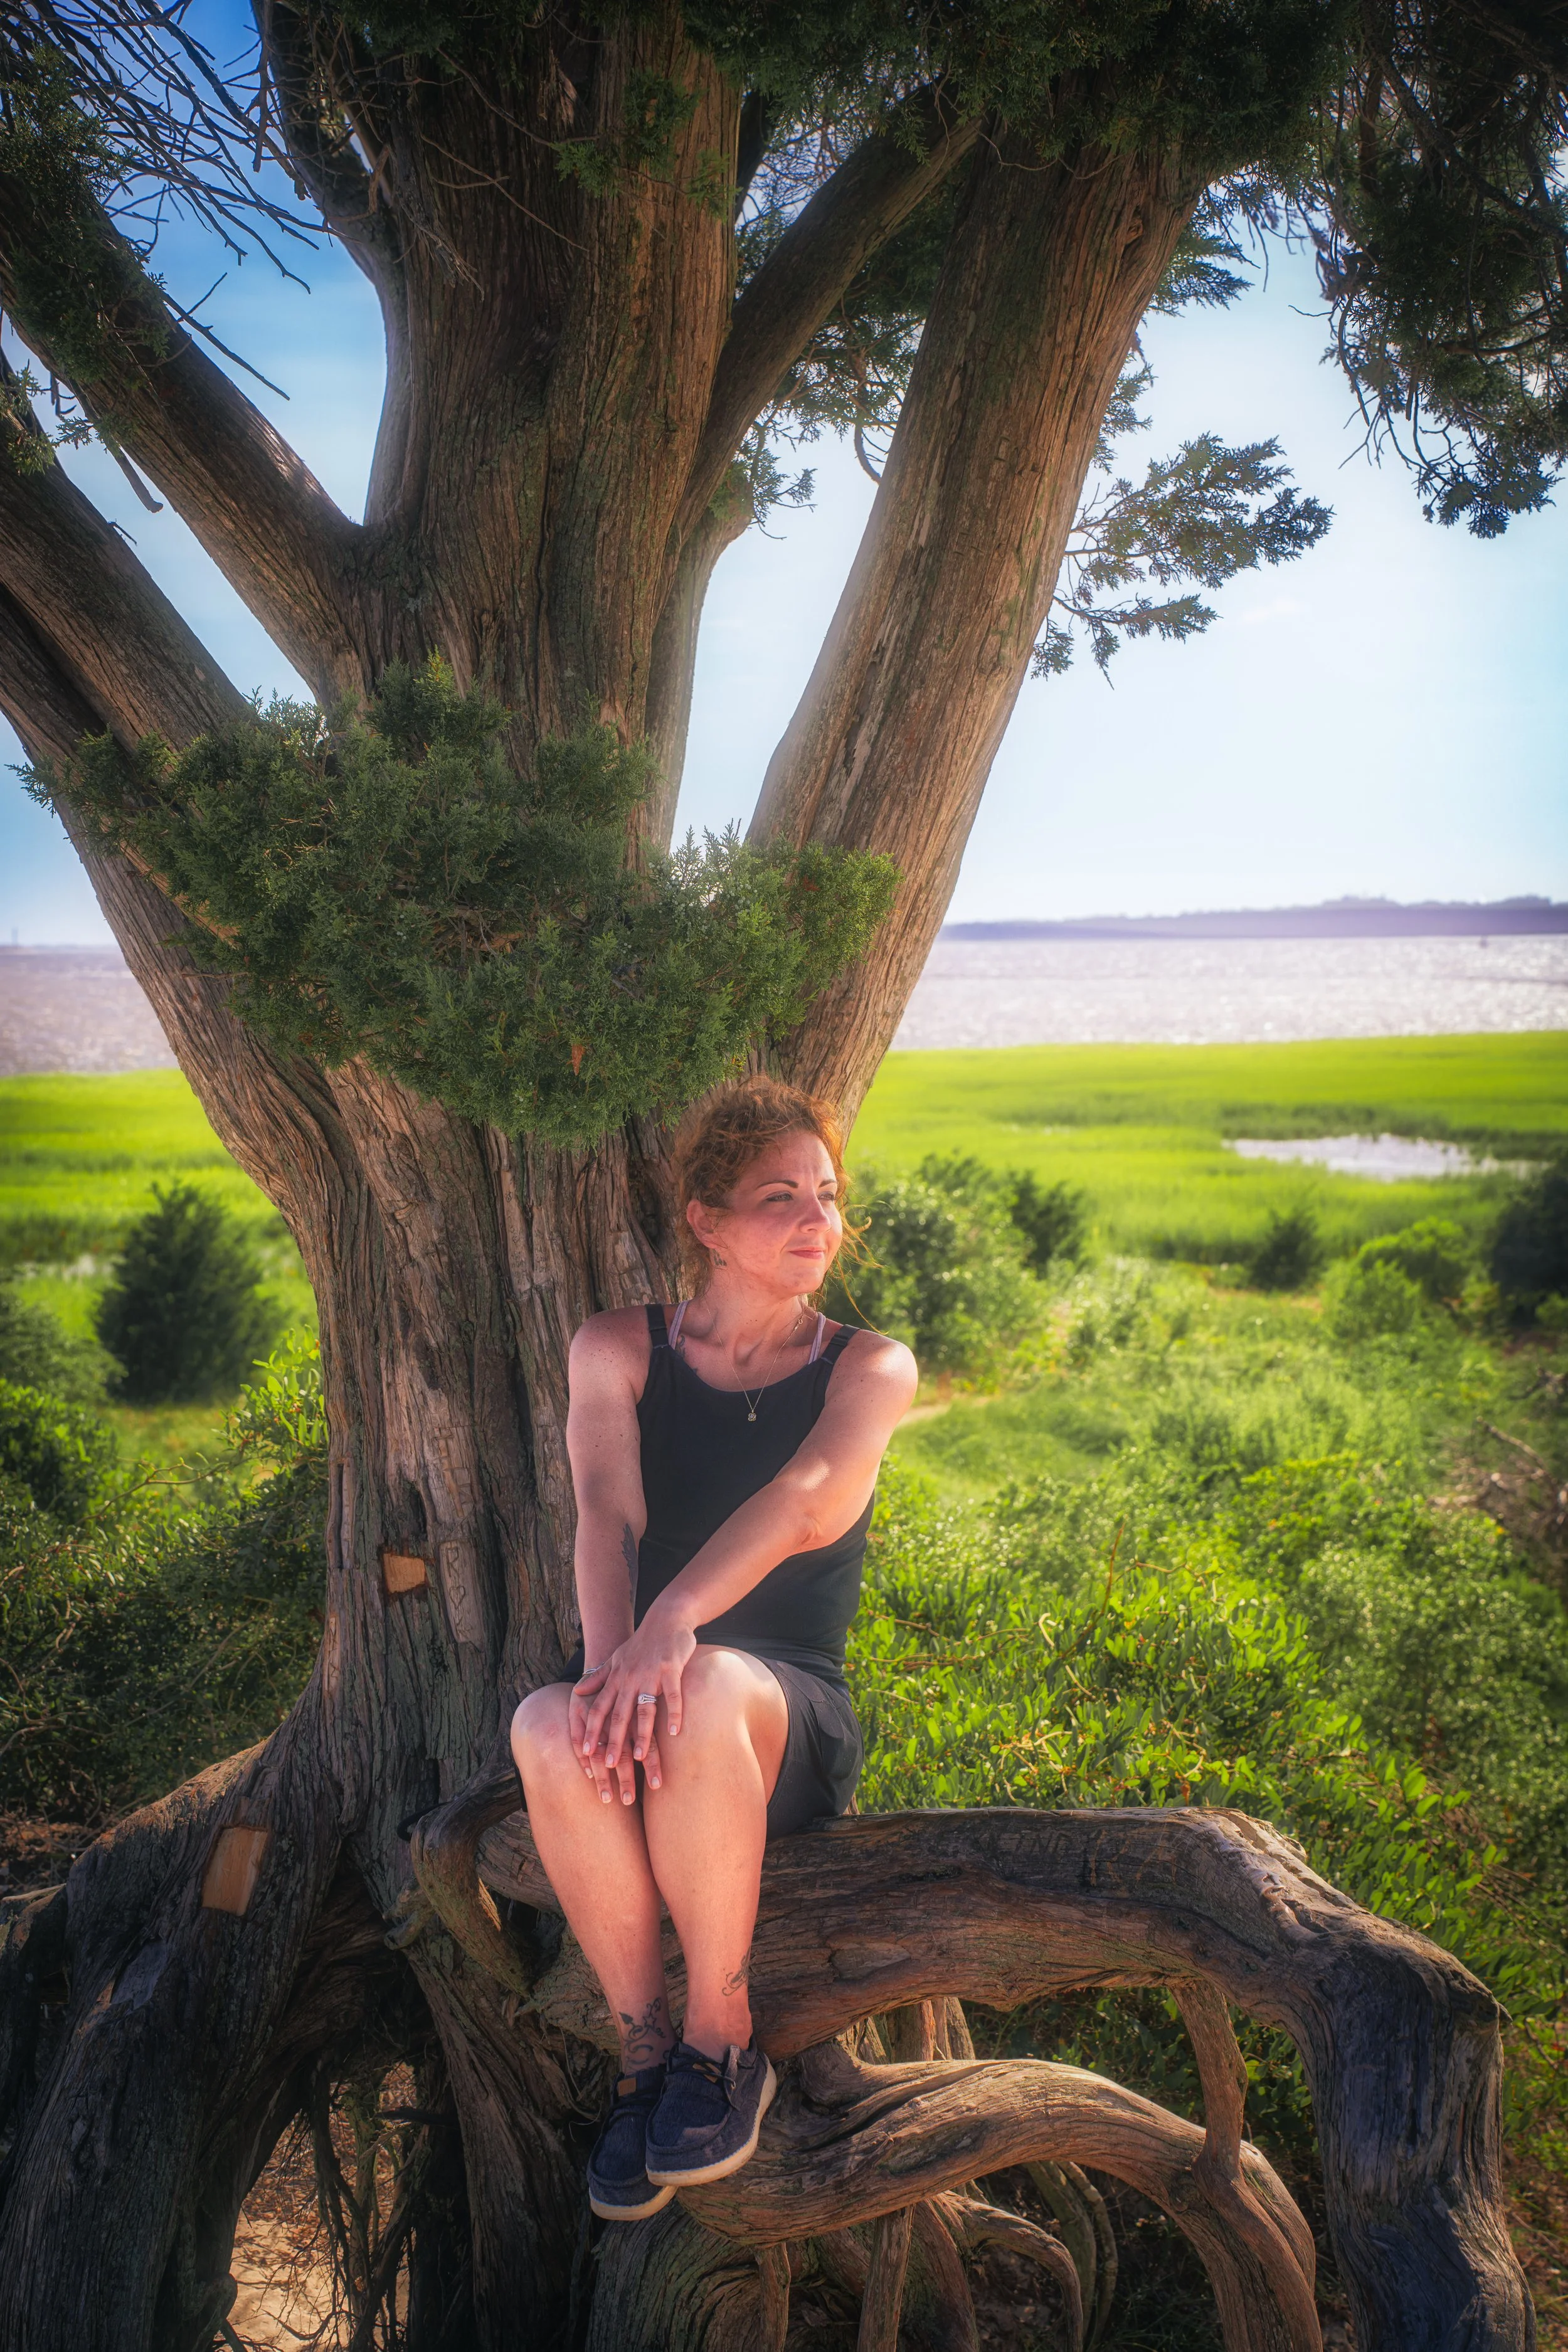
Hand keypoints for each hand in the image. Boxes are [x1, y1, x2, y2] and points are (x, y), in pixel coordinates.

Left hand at [580, 1612, 695, 1803]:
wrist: (666, 1618)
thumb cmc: (641, 1642)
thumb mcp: (616, 1658)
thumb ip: (598, 1676)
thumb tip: (577, 1691)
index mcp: (616, 1678)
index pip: (599, 1708)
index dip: (592, 1730)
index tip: (586, 1752)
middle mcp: (630, 1678)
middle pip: (619, 1715)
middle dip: (613, 1741)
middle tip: (608, 1765)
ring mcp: (650, 1675)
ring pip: (644, 1710)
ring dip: (642, 1735)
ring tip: (640, 1758)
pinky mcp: (671, 1670)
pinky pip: (672, 1696)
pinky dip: (673, 1714)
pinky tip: (674, 1732)